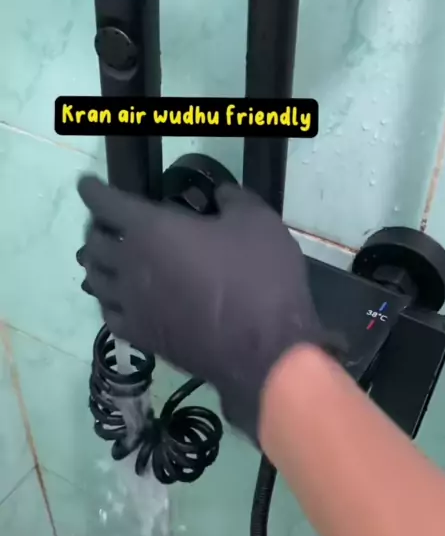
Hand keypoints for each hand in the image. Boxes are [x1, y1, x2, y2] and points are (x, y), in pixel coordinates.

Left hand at [77, 176, 329, 440]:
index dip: (94, 191)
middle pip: (95, 243)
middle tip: (108, 224)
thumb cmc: (261, 278)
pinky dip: (109, 301)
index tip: (87, 186)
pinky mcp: (142, 337)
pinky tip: (119, 300)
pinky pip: (110, 315)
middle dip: (97, 228)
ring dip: (97, 265)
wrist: (265, 349)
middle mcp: (130, 265)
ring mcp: (133, 305)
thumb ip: (233, 200)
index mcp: (152, 229)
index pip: (107, 204)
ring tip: (106, 260)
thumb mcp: (258, 222)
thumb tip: (220, 195)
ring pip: (96, 280)